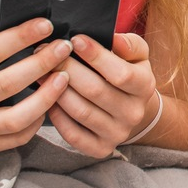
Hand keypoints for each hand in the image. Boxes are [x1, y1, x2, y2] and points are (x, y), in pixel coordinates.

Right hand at [0, 7, 72, 151]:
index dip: (22, 37)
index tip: (47, 25)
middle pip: (8, 84)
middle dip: (41, 63)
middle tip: (64, 47)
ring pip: (16, 118)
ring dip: (46, 97)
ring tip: (64, 76)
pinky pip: (17, 138)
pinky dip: (37, 122)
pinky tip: (51, 102)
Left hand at [47, 31, 156, 157]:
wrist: (131, 109)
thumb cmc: (128, 72)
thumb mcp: (136, 55)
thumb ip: (128, 44)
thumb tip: (114, 38)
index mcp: (145, 86)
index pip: (121, 73)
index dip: (96, 56)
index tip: (75, 40)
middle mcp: (134, 113)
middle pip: (96, 91)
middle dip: (68, 69)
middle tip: (48, 54)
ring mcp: (118, 133)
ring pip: (81, 111)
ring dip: (57, 91)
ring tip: (42, 73)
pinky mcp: (100, 148)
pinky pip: (73, 134)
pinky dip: (57, 116)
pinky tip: (48, 99)